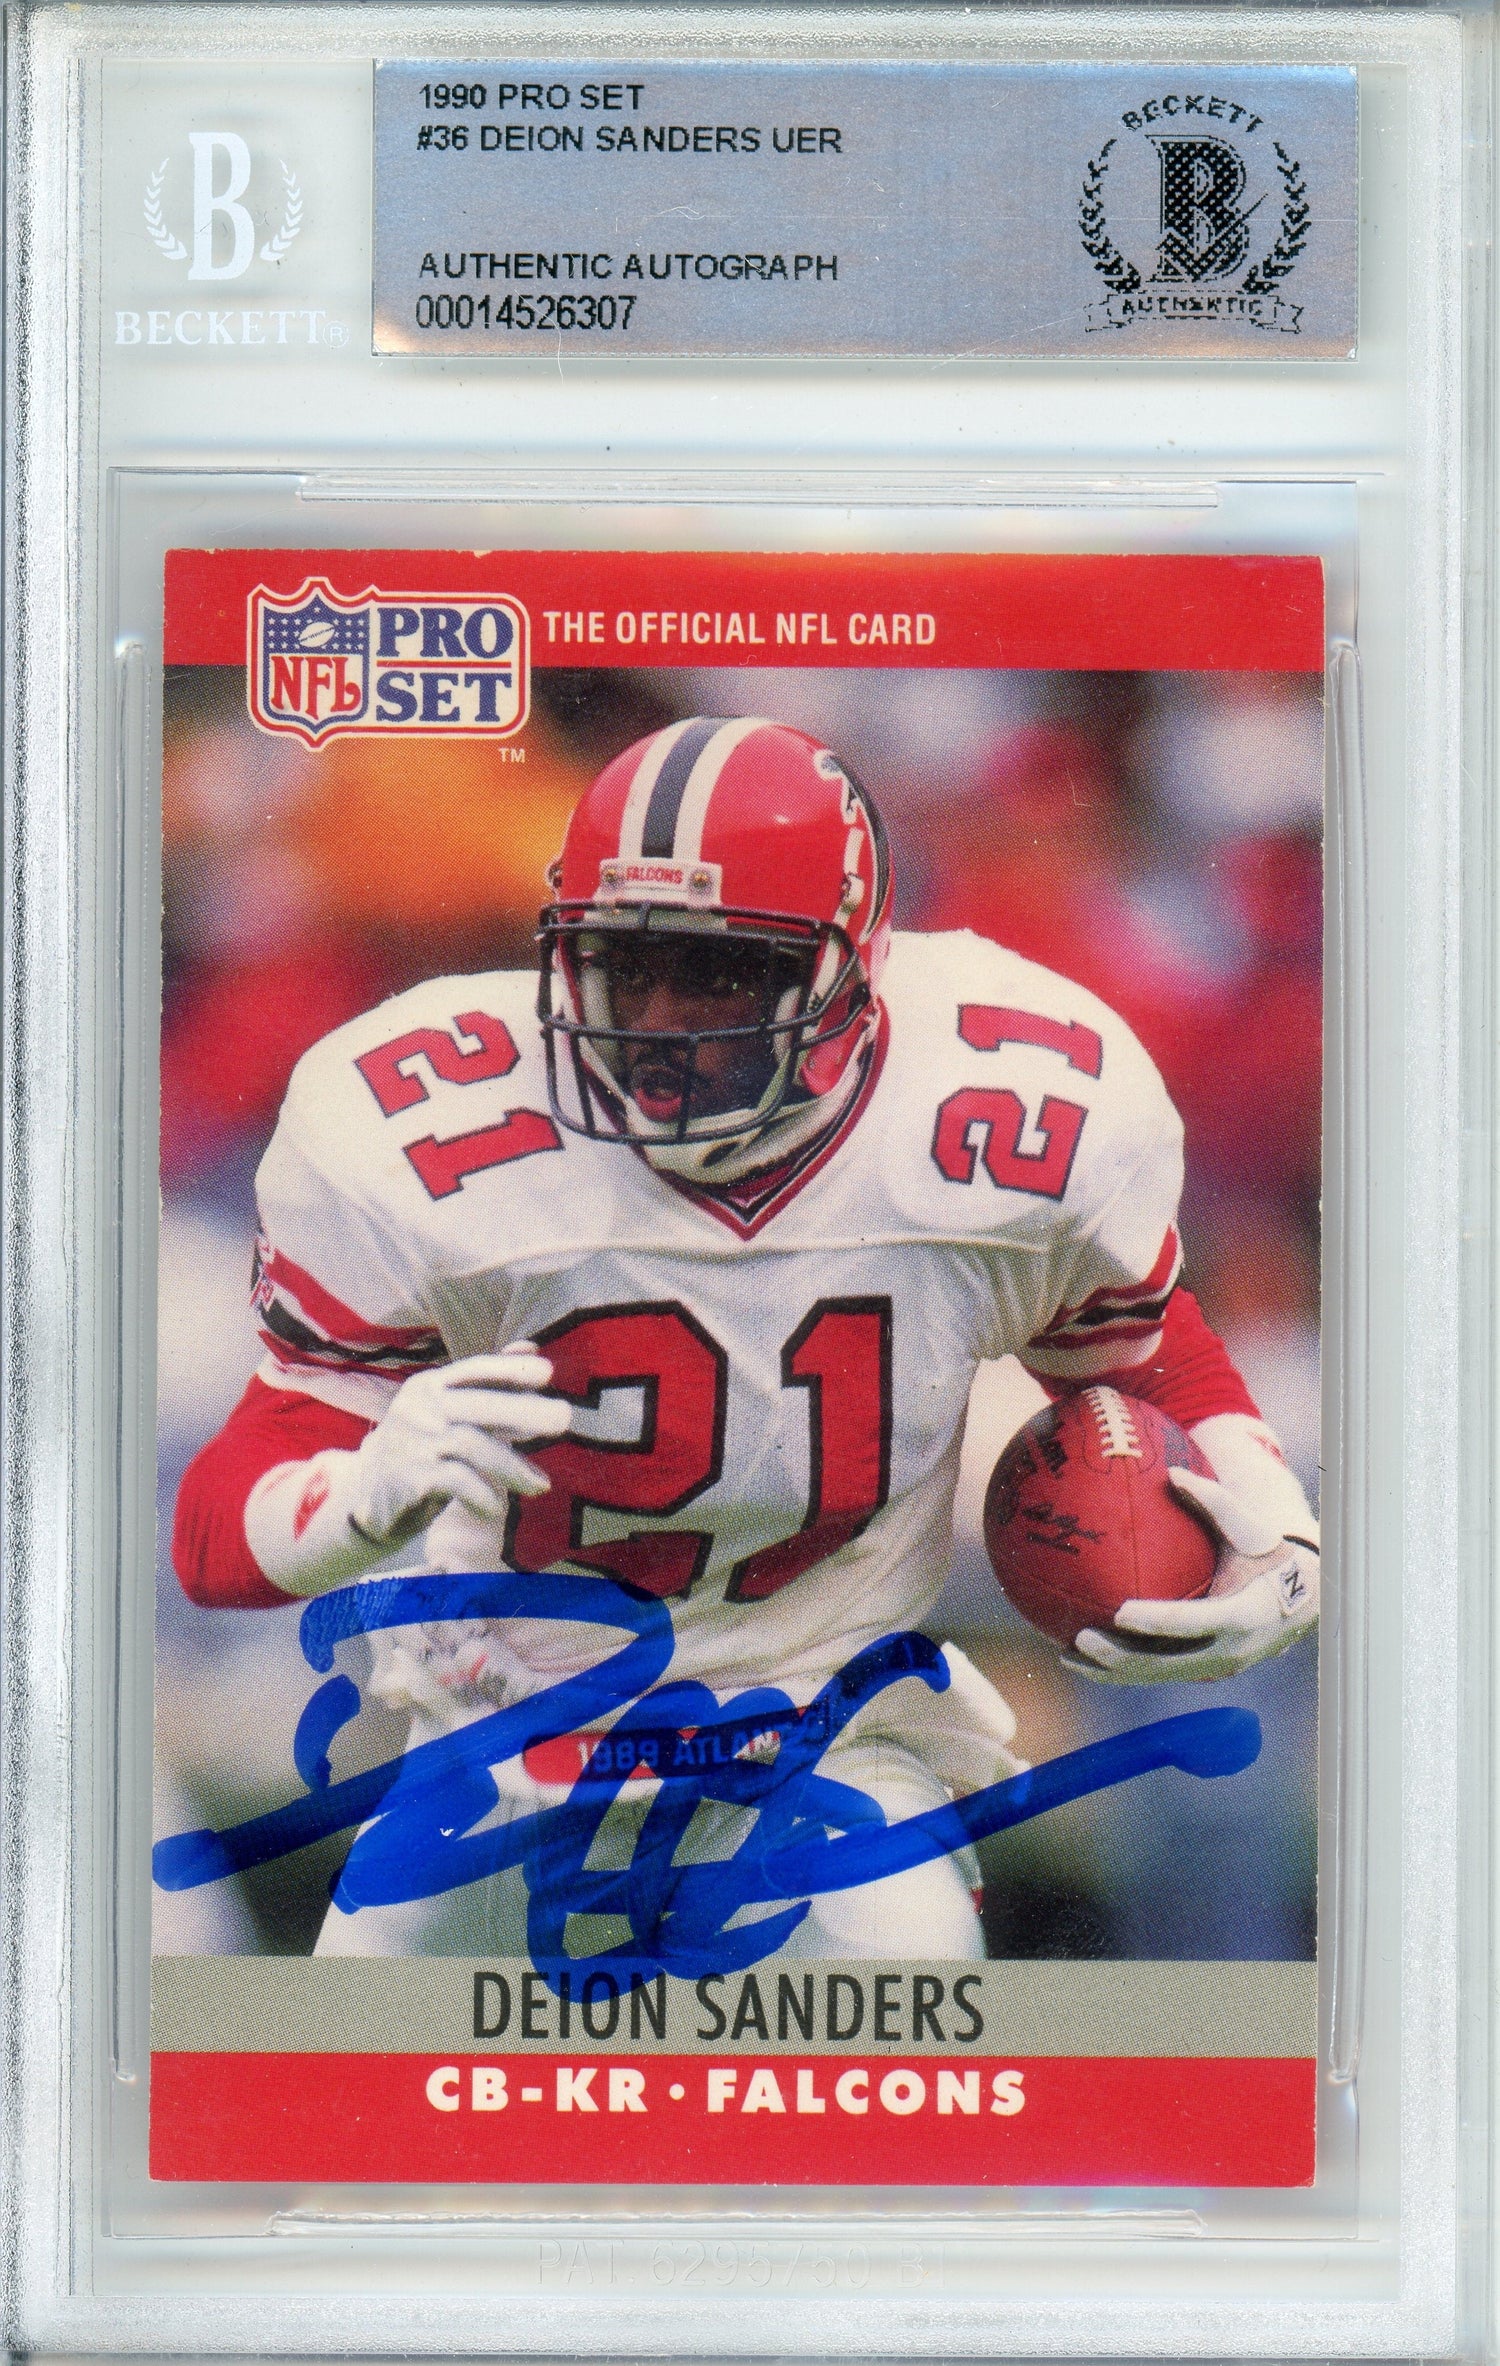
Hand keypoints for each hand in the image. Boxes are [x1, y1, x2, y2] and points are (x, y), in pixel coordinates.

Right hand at [347, 1346, 571, 1546]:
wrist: (366, 1494)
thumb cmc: (421, 1446)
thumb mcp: (448, 1409)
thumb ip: (487, 1383)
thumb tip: (530, 1346)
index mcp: (431, 1385)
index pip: (474, 1369)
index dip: (510, 1368)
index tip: (548, 1372)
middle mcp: (421, 1407)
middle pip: (479, 1405)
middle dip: (524, 1411)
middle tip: (564, 1418)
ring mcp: (414, 1442)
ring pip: (473, 1446)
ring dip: (513, 1467)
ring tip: (541, 1485)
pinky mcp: (410, 1478)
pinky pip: (456, 1483)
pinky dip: (482, 1496)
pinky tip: (496, 1508)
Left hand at [1064, 1466, 1318, 1684]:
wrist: (1307, 1598)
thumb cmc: (1270, 1552)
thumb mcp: (1249, 1526)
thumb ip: (1212, 1499)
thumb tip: (1171, 1472)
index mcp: (1241, 1614)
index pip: (1191, 1622)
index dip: (1155, 1620)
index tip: (1120, 1611)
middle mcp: (1228, 1650)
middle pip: (1166, 1663)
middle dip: (1121, 1656)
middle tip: (1082, 1638)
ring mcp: (1216, 1668)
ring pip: (1157, 1676)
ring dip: (1112, 1671)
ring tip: (1067, 1656)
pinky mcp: (1205, 1672)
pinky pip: (1160, 1674)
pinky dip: (1124, 1671)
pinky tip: (1086, 1659)